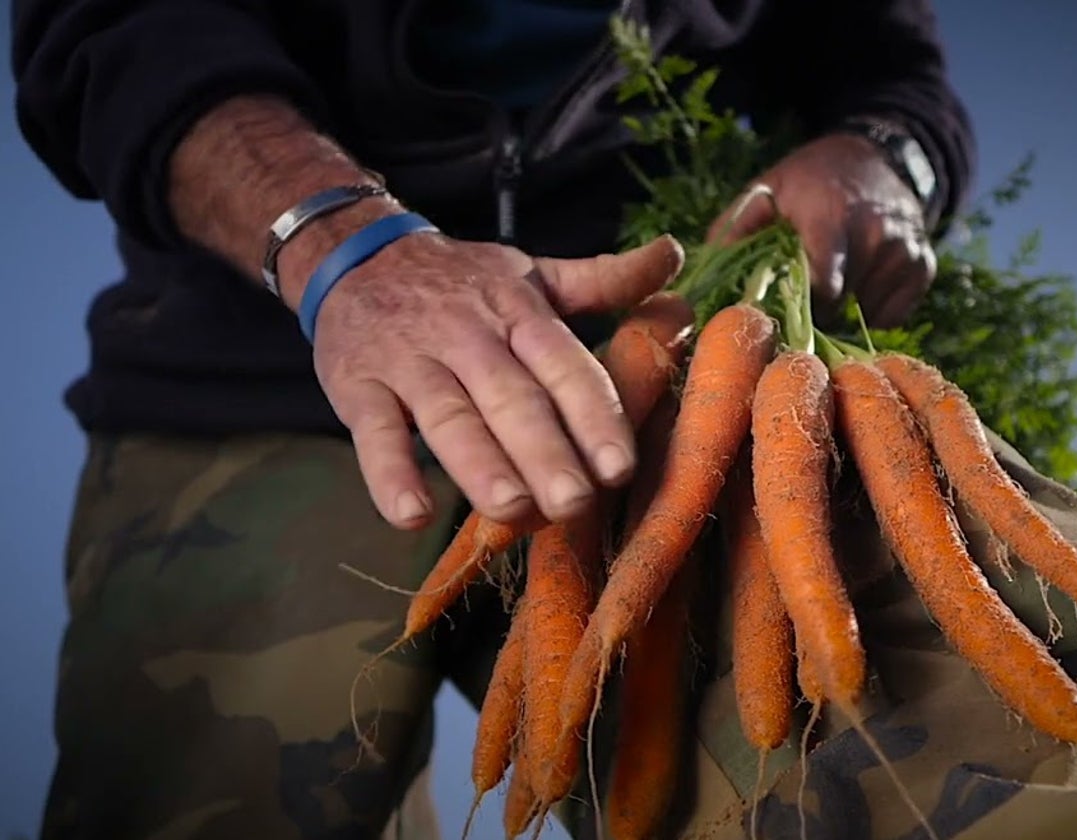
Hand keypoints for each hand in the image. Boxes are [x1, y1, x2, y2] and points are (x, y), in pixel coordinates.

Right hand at [307, 229, 683, 529]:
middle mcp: (468, 334)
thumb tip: (676, 256)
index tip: (620, 466)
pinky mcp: (357, 384)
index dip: (592, 414)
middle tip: (575, 504)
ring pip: (448, 415)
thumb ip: (603, 278)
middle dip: (545, 451)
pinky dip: (389, 473)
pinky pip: (374, 430)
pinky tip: (411, 514)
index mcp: (519, 310)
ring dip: (478, 463)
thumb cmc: (460, 280)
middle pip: (510, 396)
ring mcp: (410, 360)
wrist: (354, 253)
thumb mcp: (531, 272)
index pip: (562, 364)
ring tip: (510, 508)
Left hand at [708, 133, 935, 327]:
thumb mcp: (767, 189)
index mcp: (833, 218)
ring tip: (829, 283)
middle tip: (797, 300)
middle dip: (815, 311)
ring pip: (865, 312)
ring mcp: (905, 252)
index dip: (799, 307)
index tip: (782, 307)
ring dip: (842, 310)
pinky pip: (891, 314)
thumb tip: (709, 274)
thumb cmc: (809, 179)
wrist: (874, 156)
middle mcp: (877, 236)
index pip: (823, 288)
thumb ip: (737, 228)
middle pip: (841, 306)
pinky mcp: (923, 266)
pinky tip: (856, 284)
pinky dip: (871, 309)